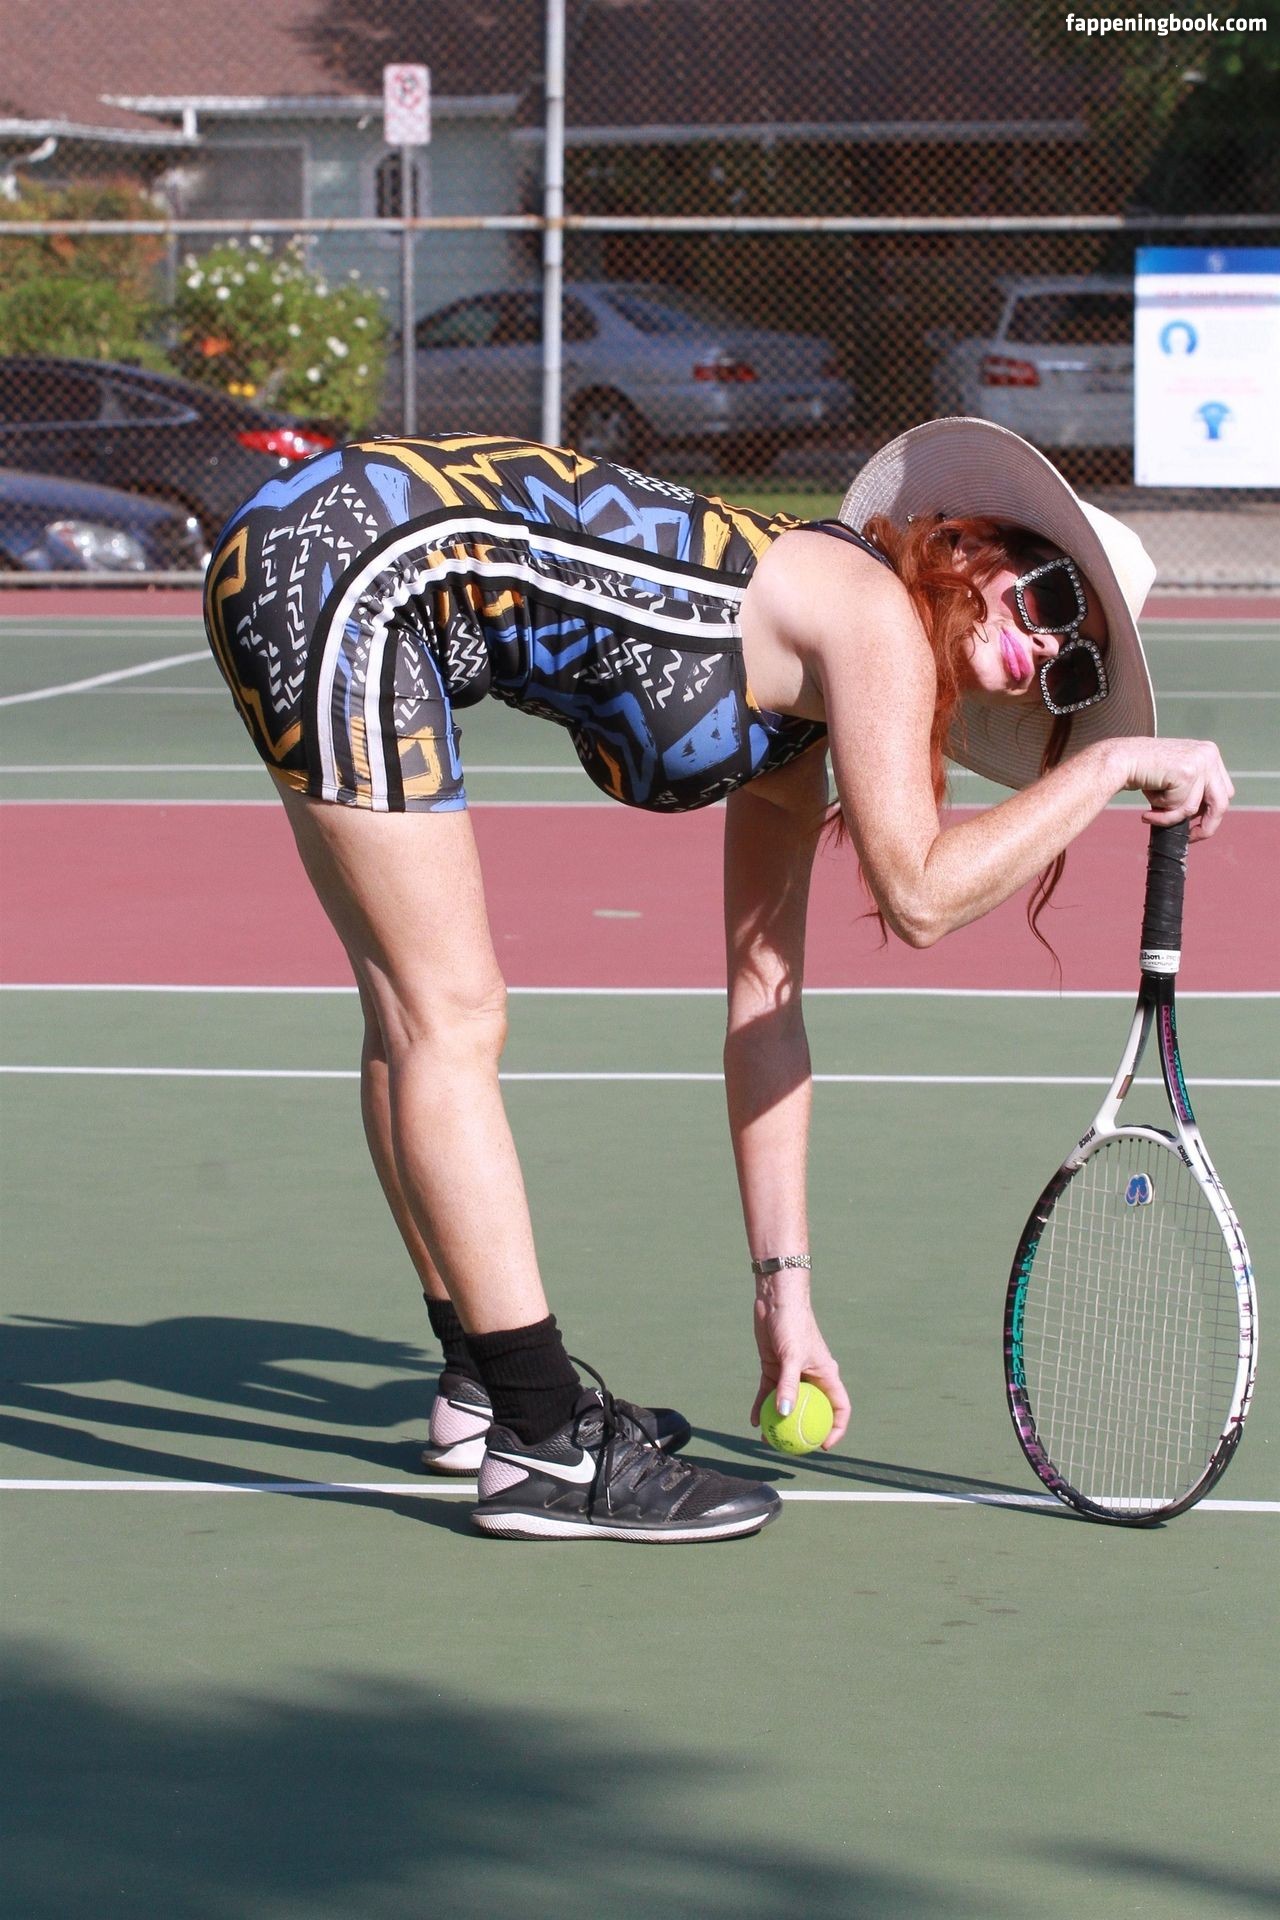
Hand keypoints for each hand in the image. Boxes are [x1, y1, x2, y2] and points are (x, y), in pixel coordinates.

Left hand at [751, 1269, 849, 1449]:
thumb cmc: (792, 1324)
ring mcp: (791, 1374)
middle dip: (804, 1431)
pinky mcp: (773, 1368)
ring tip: (767, 1439)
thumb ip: (789, 1385)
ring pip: (788, 1405)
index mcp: (826, 1374)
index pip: (840, 1407)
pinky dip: (762, 1407)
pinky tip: (753, 1421)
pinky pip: (769, 1394)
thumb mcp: (791, 1356)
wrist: (775, 1300)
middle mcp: (811, 1377)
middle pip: (812, 1410)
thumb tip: (785, 1414)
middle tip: (792, 1448)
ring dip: (778, 1422)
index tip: (824, 1446)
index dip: (837, 1429)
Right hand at [1113, 736, 1234, 841]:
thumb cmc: (1142, 770)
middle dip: (1206, 826)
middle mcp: (1209, 753)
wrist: (1119, 759)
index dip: (1212, 814)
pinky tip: (1149, 797)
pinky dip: (1162, 810)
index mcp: (1209, 752)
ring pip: (1194, 808)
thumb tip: (1204, 818)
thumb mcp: (1176, 775)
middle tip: (1188, 838)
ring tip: (1150, 813)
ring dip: (1170, 816)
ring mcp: (1200, 762)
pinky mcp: (1187, 773)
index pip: (1224, 791)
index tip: (1196, 828)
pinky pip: (1180, 806)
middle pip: (1221, 802)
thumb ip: (1194, 788)